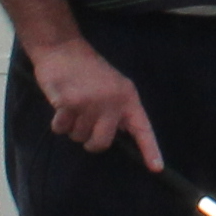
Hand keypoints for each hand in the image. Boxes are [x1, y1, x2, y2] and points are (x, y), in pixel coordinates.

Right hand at [31, 34, 160, 169]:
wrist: (63, 48)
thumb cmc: (88, 69)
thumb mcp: (114, 85)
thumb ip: (119, 109)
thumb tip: (122, 132)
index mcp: (127, 97)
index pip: (142, 127)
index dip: (150, 149)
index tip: (156, 168)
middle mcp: (112, 101)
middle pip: (102, 143)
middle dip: (90, 141)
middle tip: (85, 124)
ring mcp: (90, 103)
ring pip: (79, 137)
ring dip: (72, 127)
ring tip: (73, 105)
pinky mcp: (68, 103)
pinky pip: (61, 129)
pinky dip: (58, 122)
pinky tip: (60, 104)